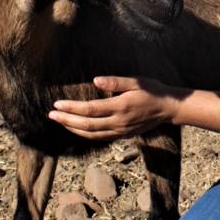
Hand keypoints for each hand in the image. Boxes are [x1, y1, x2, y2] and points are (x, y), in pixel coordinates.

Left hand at [49, 76, 178, 140]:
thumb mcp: (137, 81)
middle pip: (87, 125)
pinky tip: (76, 129)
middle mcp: (119, 122)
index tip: (57, 104)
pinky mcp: (122, 135)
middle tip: (51, 114)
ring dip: (73, 129)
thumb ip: (116, 82)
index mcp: (121, 106)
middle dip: (67, 120)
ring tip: (59, 121)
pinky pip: (100, 138)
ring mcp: (120, 131)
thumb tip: (95, 81)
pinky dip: (85, 135)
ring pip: (92, 134)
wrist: (169, 108)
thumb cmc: (153, 90)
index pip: (90, 110)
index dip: (72, 108)